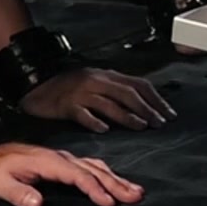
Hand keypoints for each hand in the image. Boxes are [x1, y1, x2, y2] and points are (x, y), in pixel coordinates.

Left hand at [0, 142, 144, 205]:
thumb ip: (18, 193)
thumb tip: (37, 203)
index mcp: (48, 162)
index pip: (77, 176)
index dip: (94, 189)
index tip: (108, 202)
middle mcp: (60, 158)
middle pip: (94, 170)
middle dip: (116, 183)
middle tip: (135, 195)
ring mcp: (63, 159)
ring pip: (96, 167)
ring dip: (116, 179)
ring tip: (134, 190)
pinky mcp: (64, 162)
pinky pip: (90, 166)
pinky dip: (106, 174)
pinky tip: (115, 180)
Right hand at [18, 67, 173, 132]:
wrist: (37, 85)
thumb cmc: (68, 86)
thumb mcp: (95, 82)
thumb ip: (115, 90)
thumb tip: (140, 105)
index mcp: (106, 75)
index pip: (138, 84)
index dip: (155, 99)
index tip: (168, 113)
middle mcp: (96, 81)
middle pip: (127, 94)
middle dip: (146, 109)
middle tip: (159, 123)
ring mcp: (81, 92)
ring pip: (109, 103)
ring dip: (127, 116)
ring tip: (140, 126)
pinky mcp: (67, 105)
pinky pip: (83, 114)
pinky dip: (94, 121)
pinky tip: (104, 130)